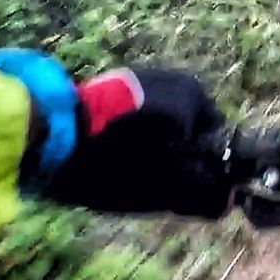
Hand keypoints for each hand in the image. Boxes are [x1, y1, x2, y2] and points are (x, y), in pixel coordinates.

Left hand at [44, 68, 234, 217]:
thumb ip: (207, 193)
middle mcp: (171, 78)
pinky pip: (134, 119)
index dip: (208, 168)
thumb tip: (227, 201)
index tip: (189, 188)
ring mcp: (135, 79)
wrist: (52, 137)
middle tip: (157, 183)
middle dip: (179, 158)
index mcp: (194, 94)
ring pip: (159, 126)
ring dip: (153, 149)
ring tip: (129, 171)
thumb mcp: (173, 185)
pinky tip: (111, 157)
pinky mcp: (107, 88)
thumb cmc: (124, 160)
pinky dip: (129, 139)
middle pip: (188, 131)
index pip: (218, 138)